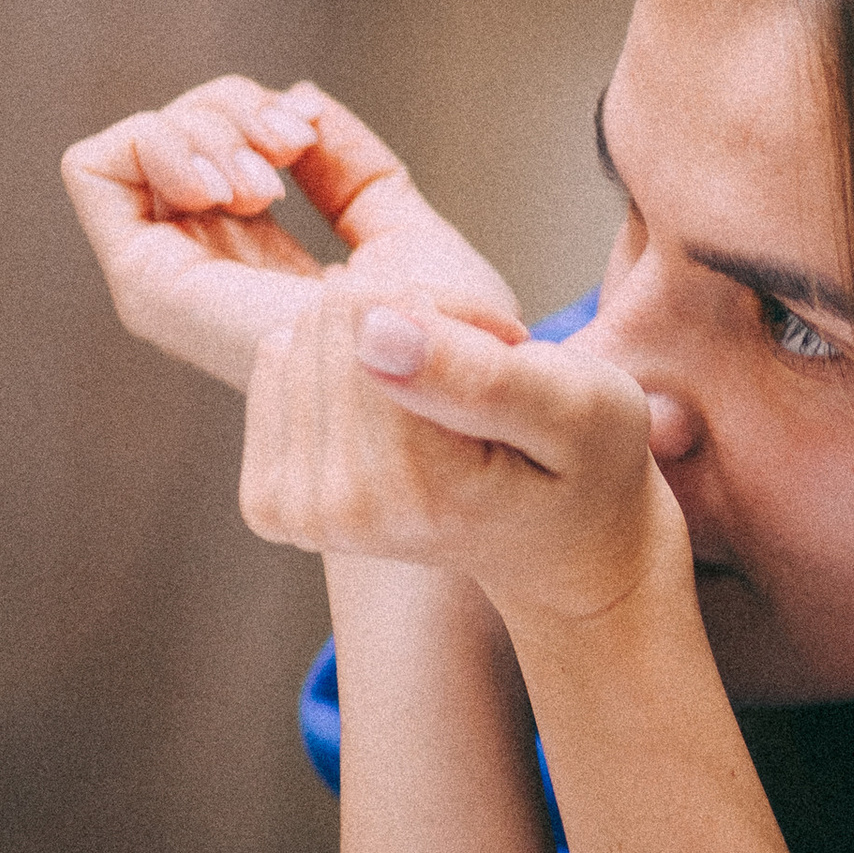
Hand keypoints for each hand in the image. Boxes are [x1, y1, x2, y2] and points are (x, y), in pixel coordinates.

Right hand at [62, 79, 520, 394]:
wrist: (439, 377)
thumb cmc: (438, 332)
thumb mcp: (398, 221)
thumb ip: (348, 165)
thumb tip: (301, 100)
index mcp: (250, 253)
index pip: (208, 139)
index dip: (248, 112)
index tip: (302, 139)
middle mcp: (199, 265)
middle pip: (171, 129)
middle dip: (230, 110)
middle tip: (287, 152)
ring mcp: (166, 275)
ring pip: (134, 140)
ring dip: (203, 127)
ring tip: (266, 180)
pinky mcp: (145, 282)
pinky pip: (94, 168)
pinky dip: (155, 143)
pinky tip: (223, 182)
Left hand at [240, 291, 688, 634]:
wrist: (555, 545)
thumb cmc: (584, 466)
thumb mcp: (576, 406)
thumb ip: (480, 373)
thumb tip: (372, 331)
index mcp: (413, 489)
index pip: (373, 315)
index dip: (449, 307)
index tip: (506, 349)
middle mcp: (338, 510)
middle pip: (331, 321)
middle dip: (410, 319)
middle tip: (479, 371)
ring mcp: (295, 512)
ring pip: (302, 333)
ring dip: (379, 340)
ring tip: (445, 393)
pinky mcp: (270, 499)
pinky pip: (275, 363)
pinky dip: (339, 363)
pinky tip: (398, 405)